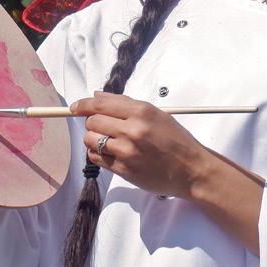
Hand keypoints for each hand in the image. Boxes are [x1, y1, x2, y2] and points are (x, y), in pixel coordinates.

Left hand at [70, 91, 209, 198]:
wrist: (191, 170)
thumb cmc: (176, 140)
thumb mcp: (156, 114)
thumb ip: (125, 103)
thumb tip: (96, 96)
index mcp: (141, 111)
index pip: (100, 103)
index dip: (83, 104)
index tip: (75, 108)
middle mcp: (132, 129)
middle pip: (92, 121)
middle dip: (93, 123)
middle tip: (104, 128)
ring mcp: (127, 151)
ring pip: (90, 140)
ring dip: (94, 140)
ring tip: (108, 141)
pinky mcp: (124, 170)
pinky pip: (96, 158)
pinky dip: (98, 154)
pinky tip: (110, 153)